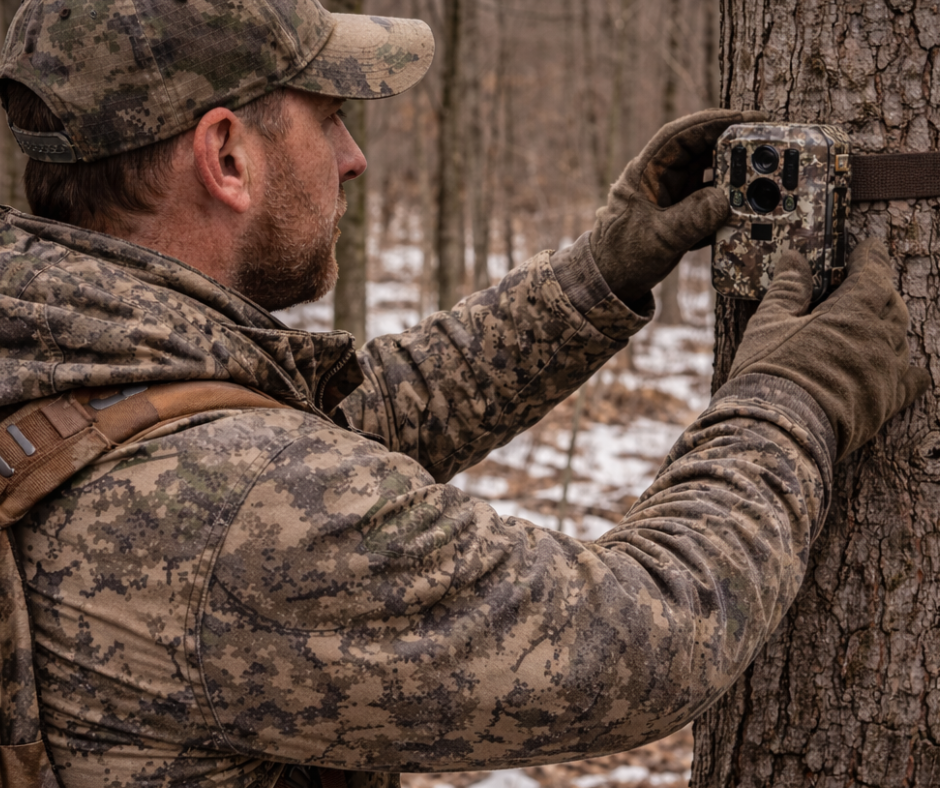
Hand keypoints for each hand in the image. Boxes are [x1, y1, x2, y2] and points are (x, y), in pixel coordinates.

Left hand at [591, 108, 766, 304]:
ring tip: (766, 177)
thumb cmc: (621, 258)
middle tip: (767, 145)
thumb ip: (690, 220)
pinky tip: (750, 207)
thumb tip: (723, 200)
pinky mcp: (682, 216)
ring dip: (735, 177)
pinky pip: (711, 201)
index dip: (713, 122)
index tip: (747, 118)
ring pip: (709, 176)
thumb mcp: (657, 239)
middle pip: (701, 151)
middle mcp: (660, 179)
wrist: (610, 284)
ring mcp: (672, 196)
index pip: (680, 136)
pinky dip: (730, 203)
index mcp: (645, 172)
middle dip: (733, 147)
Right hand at [729, 241, 929, 460]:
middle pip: (893, 305)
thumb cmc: (771, 371)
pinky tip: (913, 372)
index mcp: (852, 311)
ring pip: (901, 340)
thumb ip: (787, 289)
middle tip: (865, 286)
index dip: (871, 257)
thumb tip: (795, 260)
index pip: (874, 273)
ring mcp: (887, 371)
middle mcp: (879, 338)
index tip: (868, 247)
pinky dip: (912, 373)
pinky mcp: (886, 403)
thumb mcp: (769, 323)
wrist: (782, 428)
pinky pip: (911, 383)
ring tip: (875, 325)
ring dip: (891, 327)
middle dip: (881, 292)